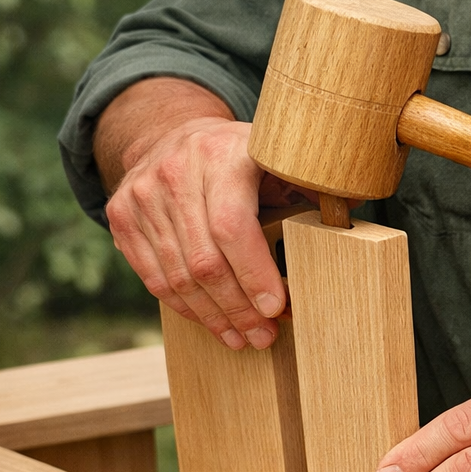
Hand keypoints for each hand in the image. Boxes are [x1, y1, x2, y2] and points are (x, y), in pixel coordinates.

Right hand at [99, 78, 313, 349]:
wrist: (172, 133)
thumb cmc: (242, 157)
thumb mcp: (279, 156)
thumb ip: (313, 182)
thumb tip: (350, 208)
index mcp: (222, 152)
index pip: (232, 227)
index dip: (255, 275)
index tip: (278, 309)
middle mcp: (174, 169)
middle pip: (204, 261)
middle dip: (238, 308)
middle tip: (263, 336)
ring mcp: (141, 193)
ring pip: (177, 276)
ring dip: (213, 317)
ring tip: (241, 338)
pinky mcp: (120, 215)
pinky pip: (153, 277)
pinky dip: (185, 307)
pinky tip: (212, 322)